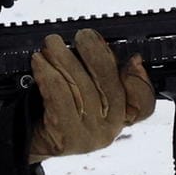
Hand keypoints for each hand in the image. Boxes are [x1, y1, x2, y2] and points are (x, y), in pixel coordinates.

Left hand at [26, 29, 155, 160]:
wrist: (32, 138)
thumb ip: (101, 72)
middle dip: (96, 55)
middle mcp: (110, 128)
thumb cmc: (59, 108)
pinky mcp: (67, 137)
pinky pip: (59, 97)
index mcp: (121, 116)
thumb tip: (124, 56)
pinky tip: (39, 62)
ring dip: (64, 59)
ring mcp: (90, 135)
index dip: (140, 81)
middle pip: (111, 87)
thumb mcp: (85, 90)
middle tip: (83, 36)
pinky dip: (47, 74)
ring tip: (52, 43)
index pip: (143, 103)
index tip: (131, 58)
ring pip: (81, 87)